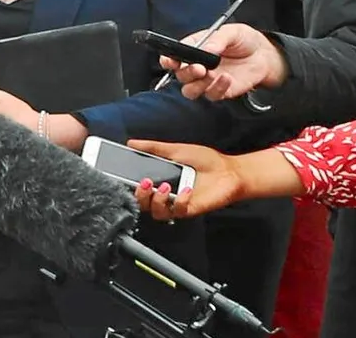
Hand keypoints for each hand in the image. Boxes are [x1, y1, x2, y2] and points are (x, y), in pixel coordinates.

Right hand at [126, 140, 242, 219]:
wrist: (229, 170)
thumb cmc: (206, 161)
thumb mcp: (176, 149)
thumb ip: (153, 147)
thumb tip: (132, 143)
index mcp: (159, 180)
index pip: (137, 187)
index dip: (128, 184)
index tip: (125, 176)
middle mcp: (166, 195)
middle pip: (142, 204)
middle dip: (140, 194)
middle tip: (144, 182)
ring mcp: (177, 204)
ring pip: (157, 212)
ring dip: (157, 200)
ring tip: (164, 187)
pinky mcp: (191, 210)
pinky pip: (179, 212)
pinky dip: (180, 201)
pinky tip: (187, 190)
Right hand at [159, 23, 286, 99]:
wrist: (265, 55)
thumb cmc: (245, 40)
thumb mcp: (231, 32)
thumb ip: (217, 39)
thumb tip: (205, 48)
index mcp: (193, 49)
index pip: (173, 57)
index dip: (168, 60)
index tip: (170, 61)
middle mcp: (197, 66)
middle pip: (180, 76)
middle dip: (186, 73)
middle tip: (198, 68)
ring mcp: (208, 80)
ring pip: (190, 90)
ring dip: (196, 85)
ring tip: (210, 74)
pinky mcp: (221, 91)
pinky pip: (212, 95)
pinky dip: (217, 88)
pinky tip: (226, 78)